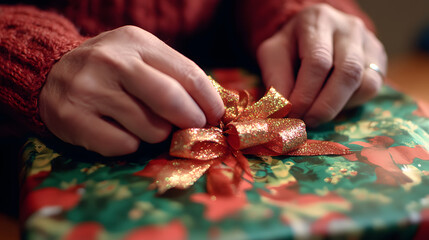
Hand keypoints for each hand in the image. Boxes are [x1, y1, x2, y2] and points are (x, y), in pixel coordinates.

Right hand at [40, 26, 223, 155]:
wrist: (53, 73)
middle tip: (193, 127)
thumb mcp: (141, 57)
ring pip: (151, 128)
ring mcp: (89, 90)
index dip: (209, 101)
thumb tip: (212, 109)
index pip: (188, 73)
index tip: (217, 116)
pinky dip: (131, 144)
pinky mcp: (73, 118)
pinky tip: (121, 131)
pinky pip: (124, 145)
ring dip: (158, 134)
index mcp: (136, 42)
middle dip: (191, 120)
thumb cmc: (111, 69)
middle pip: (171, 100)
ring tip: (145, 123)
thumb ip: (174, 76)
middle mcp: (111, 62)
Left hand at [257, 3, 386, 126]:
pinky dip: (350, 103)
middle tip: (306, 123)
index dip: (305, 94)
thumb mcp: (273, 55)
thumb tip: (283, 111)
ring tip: (315, 116)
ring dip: (337, 108)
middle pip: (347, 72)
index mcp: (318, 21)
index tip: (292, 115)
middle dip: (325, 106)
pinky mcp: (379, 58)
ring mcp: (368, 42)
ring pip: (365, 83)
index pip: (318, 61)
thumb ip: (276, 80)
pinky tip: (332, 105)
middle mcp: (349, 28)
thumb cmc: (290, 46)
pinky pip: (372, 88)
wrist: (311, 33)